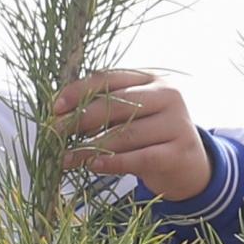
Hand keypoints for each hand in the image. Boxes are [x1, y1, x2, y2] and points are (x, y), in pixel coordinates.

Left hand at [50, 67, 214, 203]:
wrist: (189, 165)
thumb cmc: (150, 136)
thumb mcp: (131, 115)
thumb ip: (104, 108)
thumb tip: (60, 116)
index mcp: (152, 79)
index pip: (109, 78)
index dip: (79, 91)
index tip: (55, 108)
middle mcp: (168, 96)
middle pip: (116, 104)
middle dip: (80, 120)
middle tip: (55, 134)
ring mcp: (177, 123)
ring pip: (125, 134)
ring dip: (89, 148)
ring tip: (64, 158)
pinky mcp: (179, 151)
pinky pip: (139, 158)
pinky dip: (113, 162)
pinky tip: (93, 166)